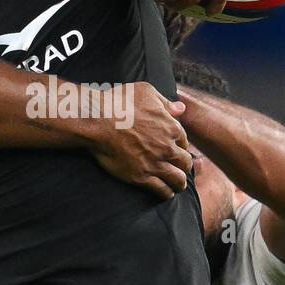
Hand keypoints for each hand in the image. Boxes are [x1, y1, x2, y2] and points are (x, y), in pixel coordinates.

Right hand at [85, 81, 192, 199]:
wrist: (98, 122)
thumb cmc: (119, 102)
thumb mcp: (146, 92)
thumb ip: (165, 102)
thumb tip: (180, 108)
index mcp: (171, 127)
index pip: (185, 141)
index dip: (181, 146)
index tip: (178, 149)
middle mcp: (167, 147)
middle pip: (185, 162)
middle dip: (185, 165)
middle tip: (181, 168)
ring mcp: (155, 164)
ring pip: (178, 179)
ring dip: (180, 183)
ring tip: (178, 185)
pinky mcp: (141, 177)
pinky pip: (161, 190)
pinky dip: (167, 192)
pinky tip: (166, 192)